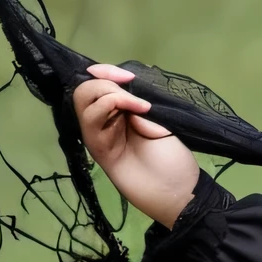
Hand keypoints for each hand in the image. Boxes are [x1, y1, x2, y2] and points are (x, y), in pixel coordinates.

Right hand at [74, 63, 199, 227]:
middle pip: (86, 89)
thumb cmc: (173, 158)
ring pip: (83, 99)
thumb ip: (137, 101)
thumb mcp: (159, 120)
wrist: (178, 190)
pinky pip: (91, 118)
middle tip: (133, 93)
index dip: (105, 72)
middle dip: (107, 82)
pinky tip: (139, 110)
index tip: (127, 75)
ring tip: (140, 106)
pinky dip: (112, 104)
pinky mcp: (97, 147)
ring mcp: (98, 134)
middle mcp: (104, 121)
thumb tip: (122, 87)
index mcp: (118, 112)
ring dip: (111, 94)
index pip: (98, 82)